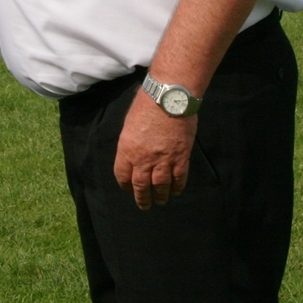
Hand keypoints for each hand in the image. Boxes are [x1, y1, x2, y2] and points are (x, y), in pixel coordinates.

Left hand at [113, 90, 193, 209]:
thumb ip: (131, 140)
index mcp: (127, 150)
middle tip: (144, 205)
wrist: (170, 97)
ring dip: (160, 196)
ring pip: (160, 186)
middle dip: (142, 198)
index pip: (122, 175)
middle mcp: (143, 159)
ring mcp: (163, 160)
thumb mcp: (130, 122)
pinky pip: (178, 178)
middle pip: (140, 186)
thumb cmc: (147, 103)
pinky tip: (176, 191)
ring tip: (161, 201)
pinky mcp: (180, 157)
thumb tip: (134, 148)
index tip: (128, 189)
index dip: (125, 185)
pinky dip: (177, 187)